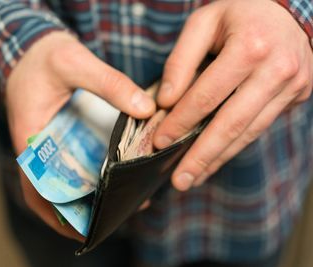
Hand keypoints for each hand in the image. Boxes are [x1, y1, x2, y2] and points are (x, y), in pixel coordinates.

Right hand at [6, 31, 155, 240]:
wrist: (30, 48)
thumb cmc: (44, 57)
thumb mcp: (75, 62)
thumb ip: (110, 83)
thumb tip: (146, 108)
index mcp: (30, 138)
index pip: (37, 187)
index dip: (58, 212)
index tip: (87, 228)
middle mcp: (36, 149)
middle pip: (52, 192)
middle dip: (79, 212)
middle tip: (115, 218)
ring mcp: (47, 147)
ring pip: (63, 182)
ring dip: (87, 197)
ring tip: (122, 202)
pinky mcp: (58, 140)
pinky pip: (72, 165)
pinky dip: (89, 176)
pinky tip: (115, 176)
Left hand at [154, 0, 312, 190]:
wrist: (288, 11)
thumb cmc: (238, 14)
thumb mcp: (203, 23)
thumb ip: (181, 61)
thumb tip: (166, 101)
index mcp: (250, 47)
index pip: (207, 96)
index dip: (181, 121)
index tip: (160, 141)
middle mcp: (276, 70)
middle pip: (231, 124)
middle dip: (201, 156)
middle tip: (179, 181)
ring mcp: (292, 86)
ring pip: (247, 133)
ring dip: (217, 159)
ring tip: (193, 178)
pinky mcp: (297, 97)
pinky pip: (259, 128)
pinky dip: (234, 146)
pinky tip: (215, 160)